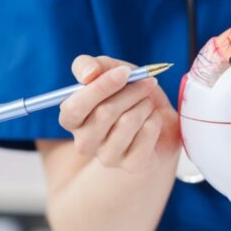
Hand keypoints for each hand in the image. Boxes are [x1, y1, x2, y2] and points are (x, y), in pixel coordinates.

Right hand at [58, 55, 179, 172]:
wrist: (159, 122)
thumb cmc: (128, 95)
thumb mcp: (110, 71)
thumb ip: (90, 66)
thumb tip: (88, 74)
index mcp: (72, 119)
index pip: (74, 107)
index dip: (100, 87)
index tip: (125, 72)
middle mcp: (84, 142)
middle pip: (104, 113)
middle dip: (131, 92)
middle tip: (147, 83)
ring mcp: (107, 156)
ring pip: (128, 122)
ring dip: (144, 105)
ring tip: (147, 104)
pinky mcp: (132, 165)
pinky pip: (147, 133)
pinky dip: (155, 119)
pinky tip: (153, 121)